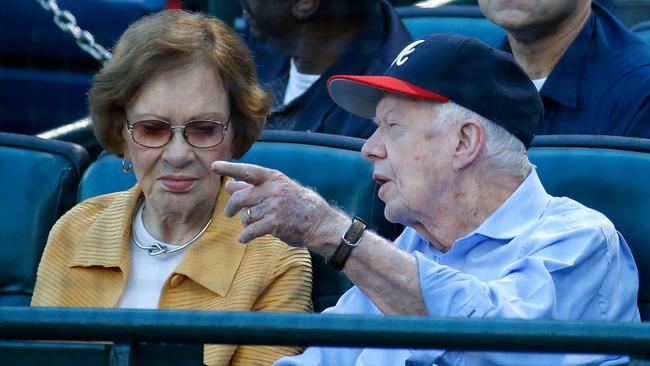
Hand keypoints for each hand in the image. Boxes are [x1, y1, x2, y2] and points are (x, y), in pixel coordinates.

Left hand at [211, 161, 348, 252]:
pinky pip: (251, 230)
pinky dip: (245, 236)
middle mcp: (273, 190)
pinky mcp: (274, 224)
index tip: (214, 166)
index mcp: (274, 178)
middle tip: (230, 213)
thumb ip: (254, 188)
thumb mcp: (279, 190)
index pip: (248, 171)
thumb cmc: (300, 205)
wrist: (321, 224)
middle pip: (240, 197)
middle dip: (231, 207)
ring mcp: (273, 206)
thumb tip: (230, 185)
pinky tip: (244, 239)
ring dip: (247, 222)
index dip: (230, 168)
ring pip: (247, 215)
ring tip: (255, 225)